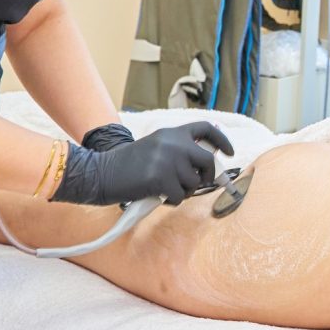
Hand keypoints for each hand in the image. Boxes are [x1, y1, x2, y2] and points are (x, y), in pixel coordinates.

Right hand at [53, 122, 233, 205]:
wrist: (101, 172)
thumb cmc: (128, 165)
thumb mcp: (156, 147)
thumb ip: (178, 150)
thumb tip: (208, 166)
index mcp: (172, 133)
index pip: (206, 129)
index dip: (222, 140)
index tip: (229, 152)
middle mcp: (173, 143)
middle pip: (208, 161)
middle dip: (208, 176)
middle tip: (200, 183)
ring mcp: (168, 160)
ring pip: (194, 183)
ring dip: (184, 190)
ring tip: (165, 188)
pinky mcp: (161, 178)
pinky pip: (180, 196)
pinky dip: (171, 200)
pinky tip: (157, 195)